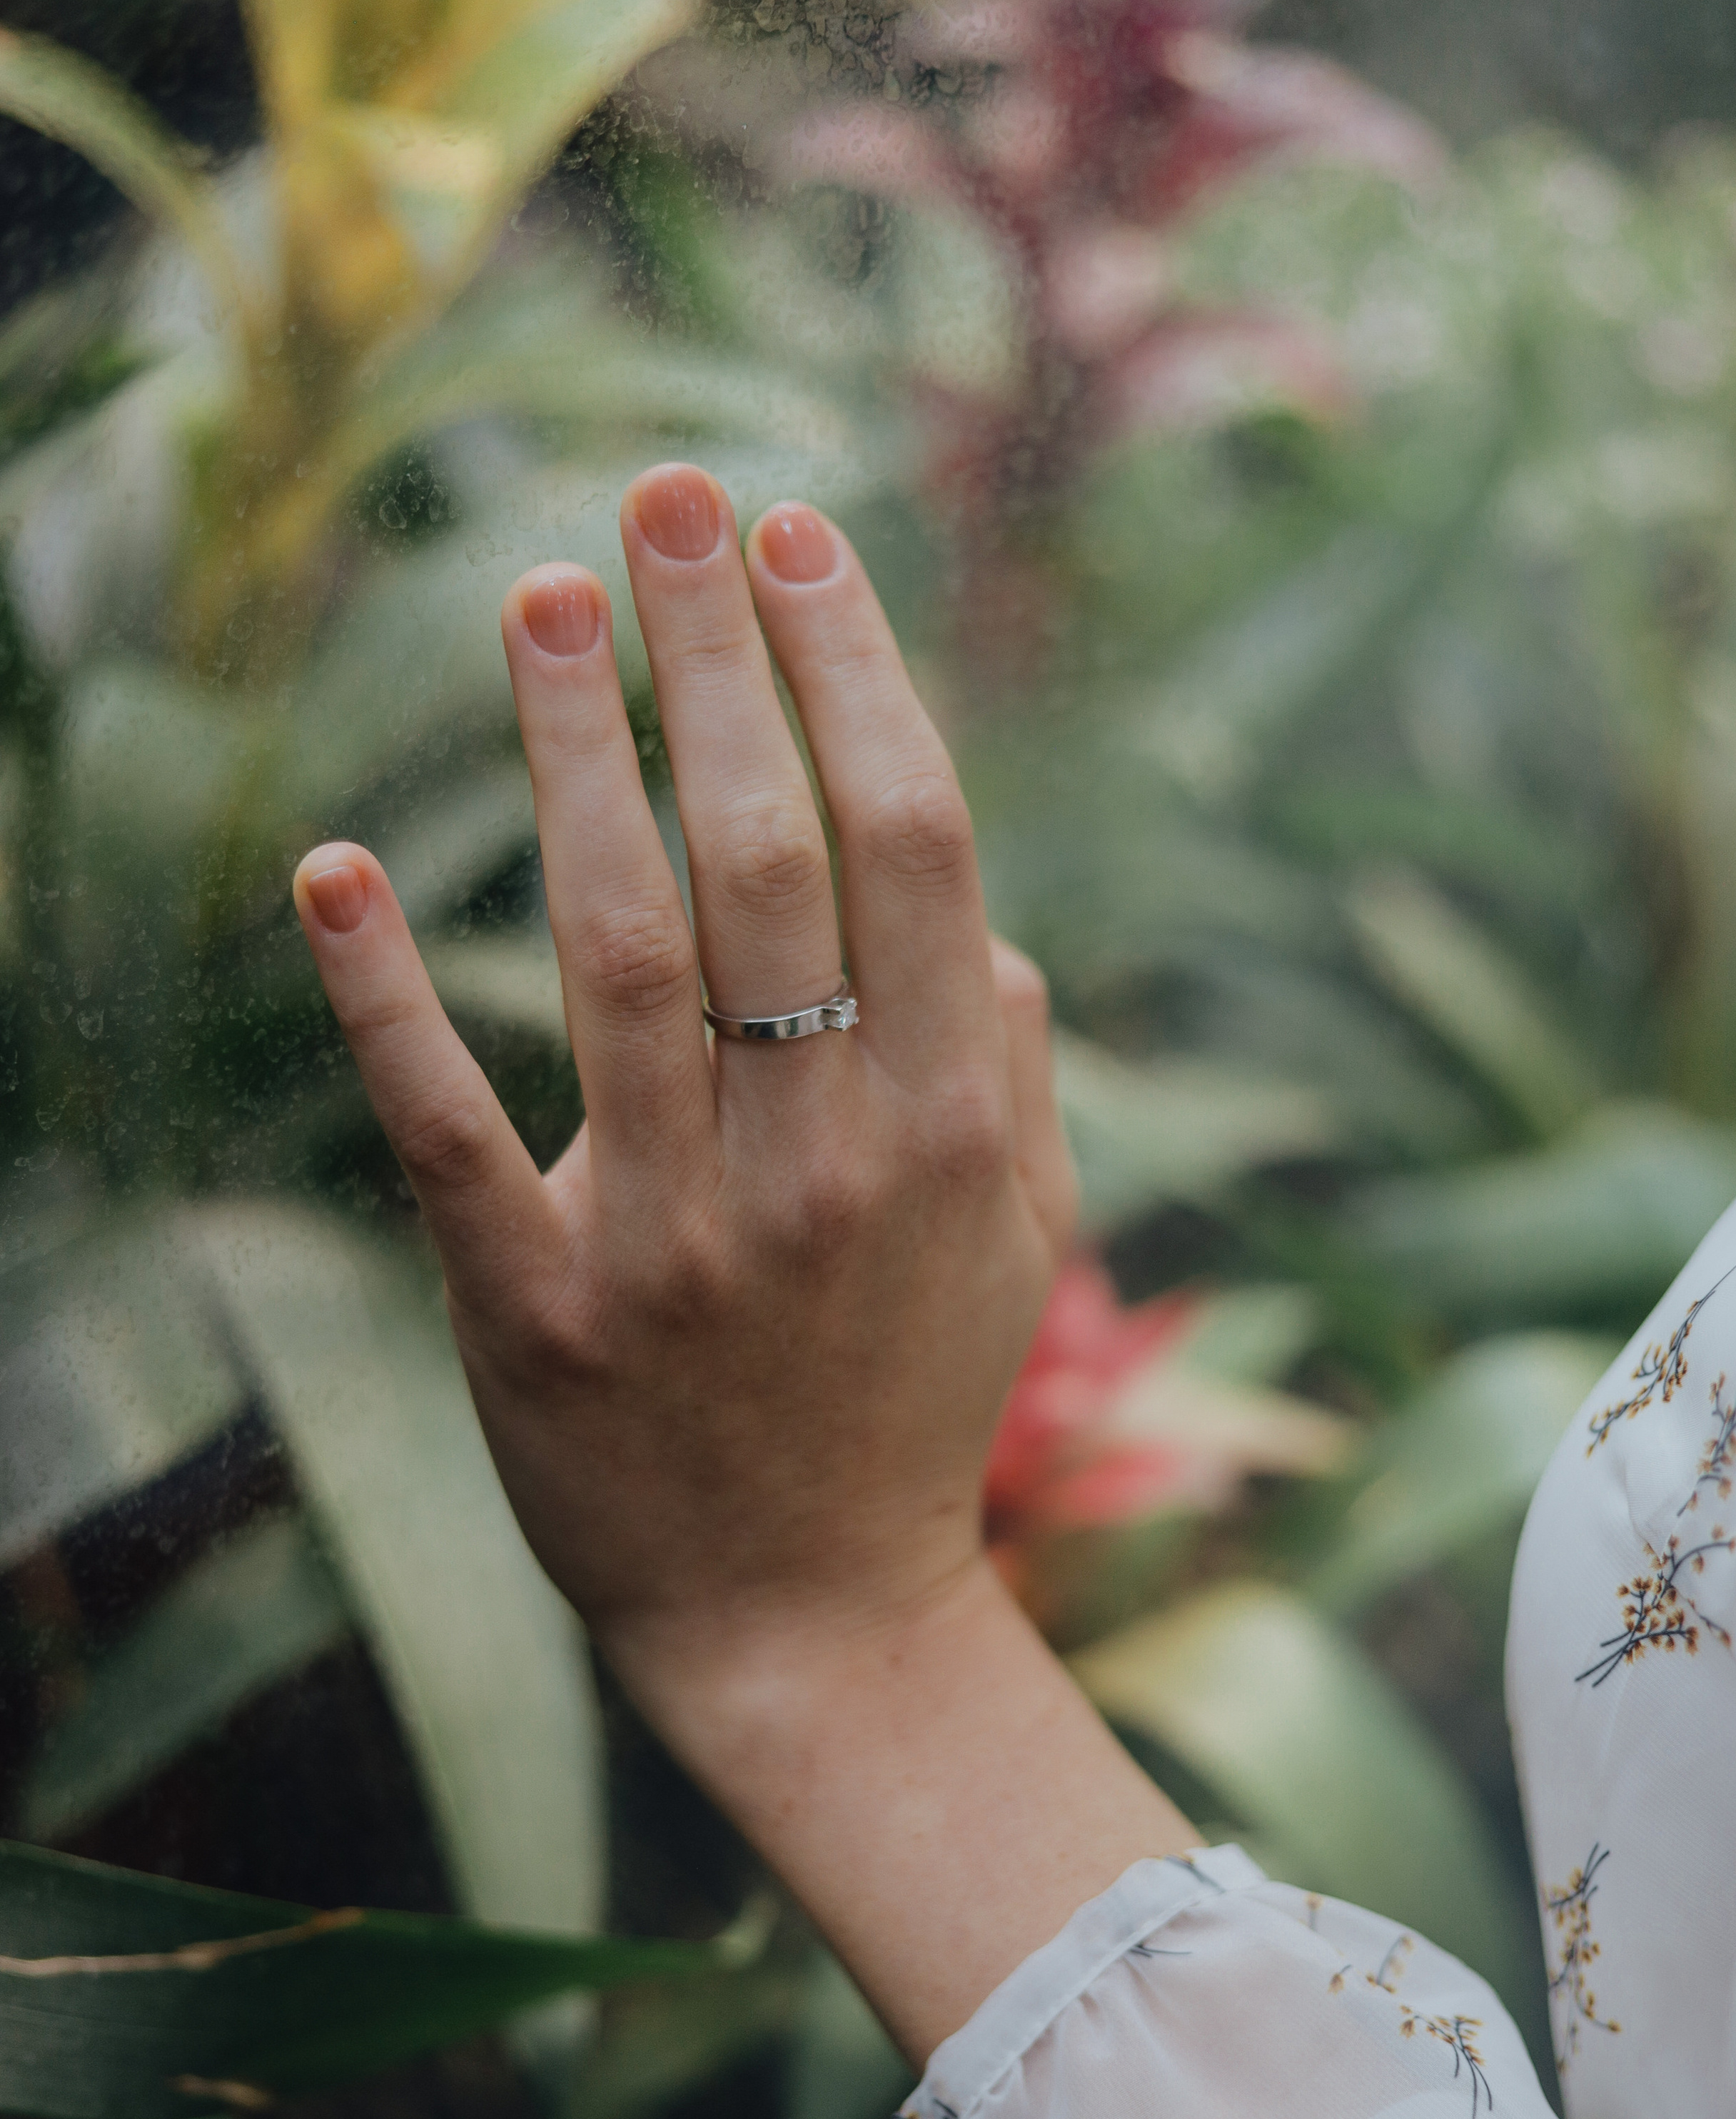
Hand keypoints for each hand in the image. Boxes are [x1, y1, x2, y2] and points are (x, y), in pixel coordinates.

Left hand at [295, 465, 1191, 2058]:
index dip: (850, 672)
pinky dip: (384, 999)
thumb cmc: (912, 1404)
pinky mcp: (534, 1315)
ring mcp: (674, 1237)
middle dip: (719, 654)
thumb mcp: (1018, 1241)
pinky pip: (447, 1132)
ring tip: (537, 596)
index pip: (909, 842)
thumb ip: (1015, 1075)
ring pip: (620, 950)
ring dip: (572, 755)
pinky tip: (333, 867)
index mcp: (952, 1121)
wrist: (814, 1624)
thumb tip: (1001, 930)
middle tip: (669, 493)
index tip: (793, 540)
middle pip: (771, 854)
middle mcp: (823, 1159)